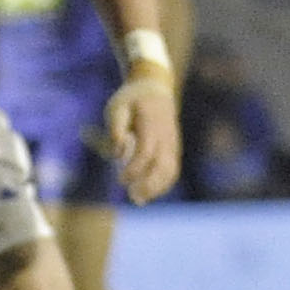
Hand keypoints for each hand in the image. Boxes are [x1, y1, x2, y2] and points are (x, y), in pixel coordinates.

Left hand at [104, 64, 179, 204]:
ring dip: (156, 188)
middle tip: (132, 196)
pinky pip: (172, 170)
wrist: (154, 89)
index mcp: (152, 125)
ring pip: (170, 170)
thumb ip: (116, 128)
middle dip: (149, 184)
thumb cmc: (131, 99)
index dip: (135, 169)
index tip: (120, 180)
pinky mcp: (173, 149)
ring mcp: (172, 143)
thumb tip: (119, 154)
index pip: (147, 152)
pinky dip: (162, 184)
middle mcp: (166, 136)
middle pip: (163, 165)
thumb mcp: (117, 107)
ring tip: (138, 200)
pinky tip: (146, 195)